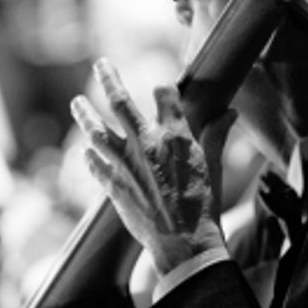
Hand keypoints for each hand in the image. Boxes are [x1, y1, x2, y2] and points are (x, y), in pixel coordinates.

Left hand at [71, 58, 229, 273]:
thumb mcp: (214, 165)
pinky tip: (86, 150)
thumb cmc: (204, 205)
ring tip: (77, 102)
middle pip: (119, 101)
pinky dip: (89, 155)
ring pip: (95, 130)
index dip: (163, 88)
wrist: (183, 243)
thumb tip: (230, 112)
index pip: (164, 93)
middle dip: (108, 78)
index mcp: (174, 135)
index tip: (161, 88)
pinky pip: (94, 163)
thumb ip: (216, 135)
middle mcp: (145, 143)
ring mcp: (124, 164)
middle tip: (100, 64)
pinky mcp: (112, 185)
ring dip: (84, 113)